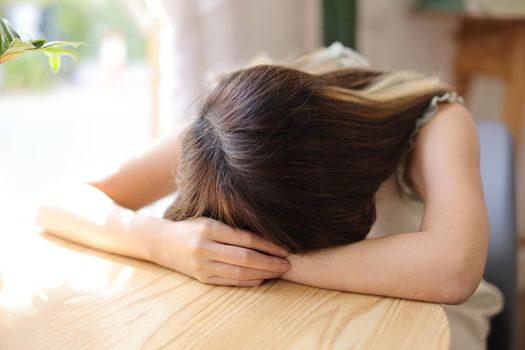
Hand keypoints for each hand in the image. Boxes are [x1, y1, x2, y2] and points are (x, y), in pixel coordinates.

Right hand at [154, 217, 290, 286]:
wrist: (163, 243)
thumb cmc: (192, 228)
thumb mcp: (210, 220)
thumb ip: (233, 227)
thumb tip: (266, 236)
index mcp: (209, 229)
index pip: (245, 239)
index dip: (267, 245)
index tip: (284, 248)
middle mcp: (205, 248)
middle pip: (244, 258)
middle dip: (269, 262)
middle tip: (287, 264)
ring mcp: (202, 266)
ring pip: (239, 272)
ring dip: (262, 273)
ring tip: (279, 272)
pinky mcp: (202, 279)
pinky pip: (230, 282)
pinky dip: (248, 281)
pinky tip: (261, 279)